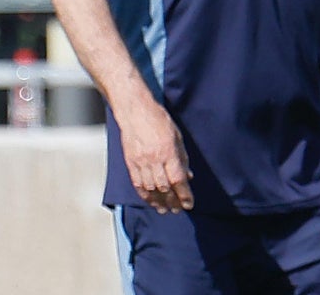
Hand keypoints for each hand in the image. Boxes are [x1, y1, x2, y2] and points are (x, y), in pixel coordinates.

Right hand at [116, 97, 193, 213]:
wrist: (134, 110)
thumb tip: (188, 176)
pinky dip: (144, 194)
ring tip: (164, 210)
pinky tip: (150, 200)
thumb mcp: (177, 137)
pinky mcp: (130, 161)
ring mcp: (140, 161)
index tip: (189, 204)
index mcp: (168, 152)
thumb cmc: (158, 120)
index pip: (178, 180)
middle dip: (172, 201)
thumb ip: (182, 158)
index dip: (184, 195)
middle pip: (164, 187)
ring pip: (150, 188)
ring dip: (158, 201)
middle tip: (177, 210)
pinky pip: (137, 182)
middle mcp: (154, 159)